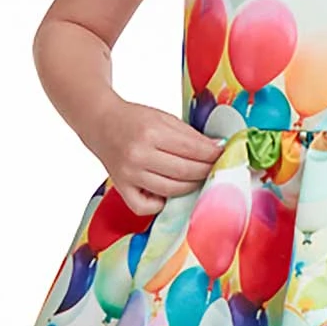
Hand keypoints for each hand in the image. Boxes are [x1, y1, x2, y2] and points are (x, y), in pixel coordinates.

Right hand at [88, 97, 223, 214]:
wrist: (101, 124)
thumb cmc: (135, 120)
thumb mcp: (164, 118)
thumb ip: (190, 135)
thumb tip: (217, 149)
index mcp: (151, 133)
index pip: (192, 149)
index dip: (213, 154)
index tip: (225, 154)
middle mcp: (138, 156)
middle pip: (184, 172)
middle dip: (207, 171)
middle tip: (216, 168)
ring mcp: (129, 175)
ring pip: (171, 190)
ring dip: (191, 186)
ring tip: (199, 178)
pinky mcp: (121, 188)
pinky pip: (146, 207)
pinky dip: (161, 204)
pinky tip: (170, 192)